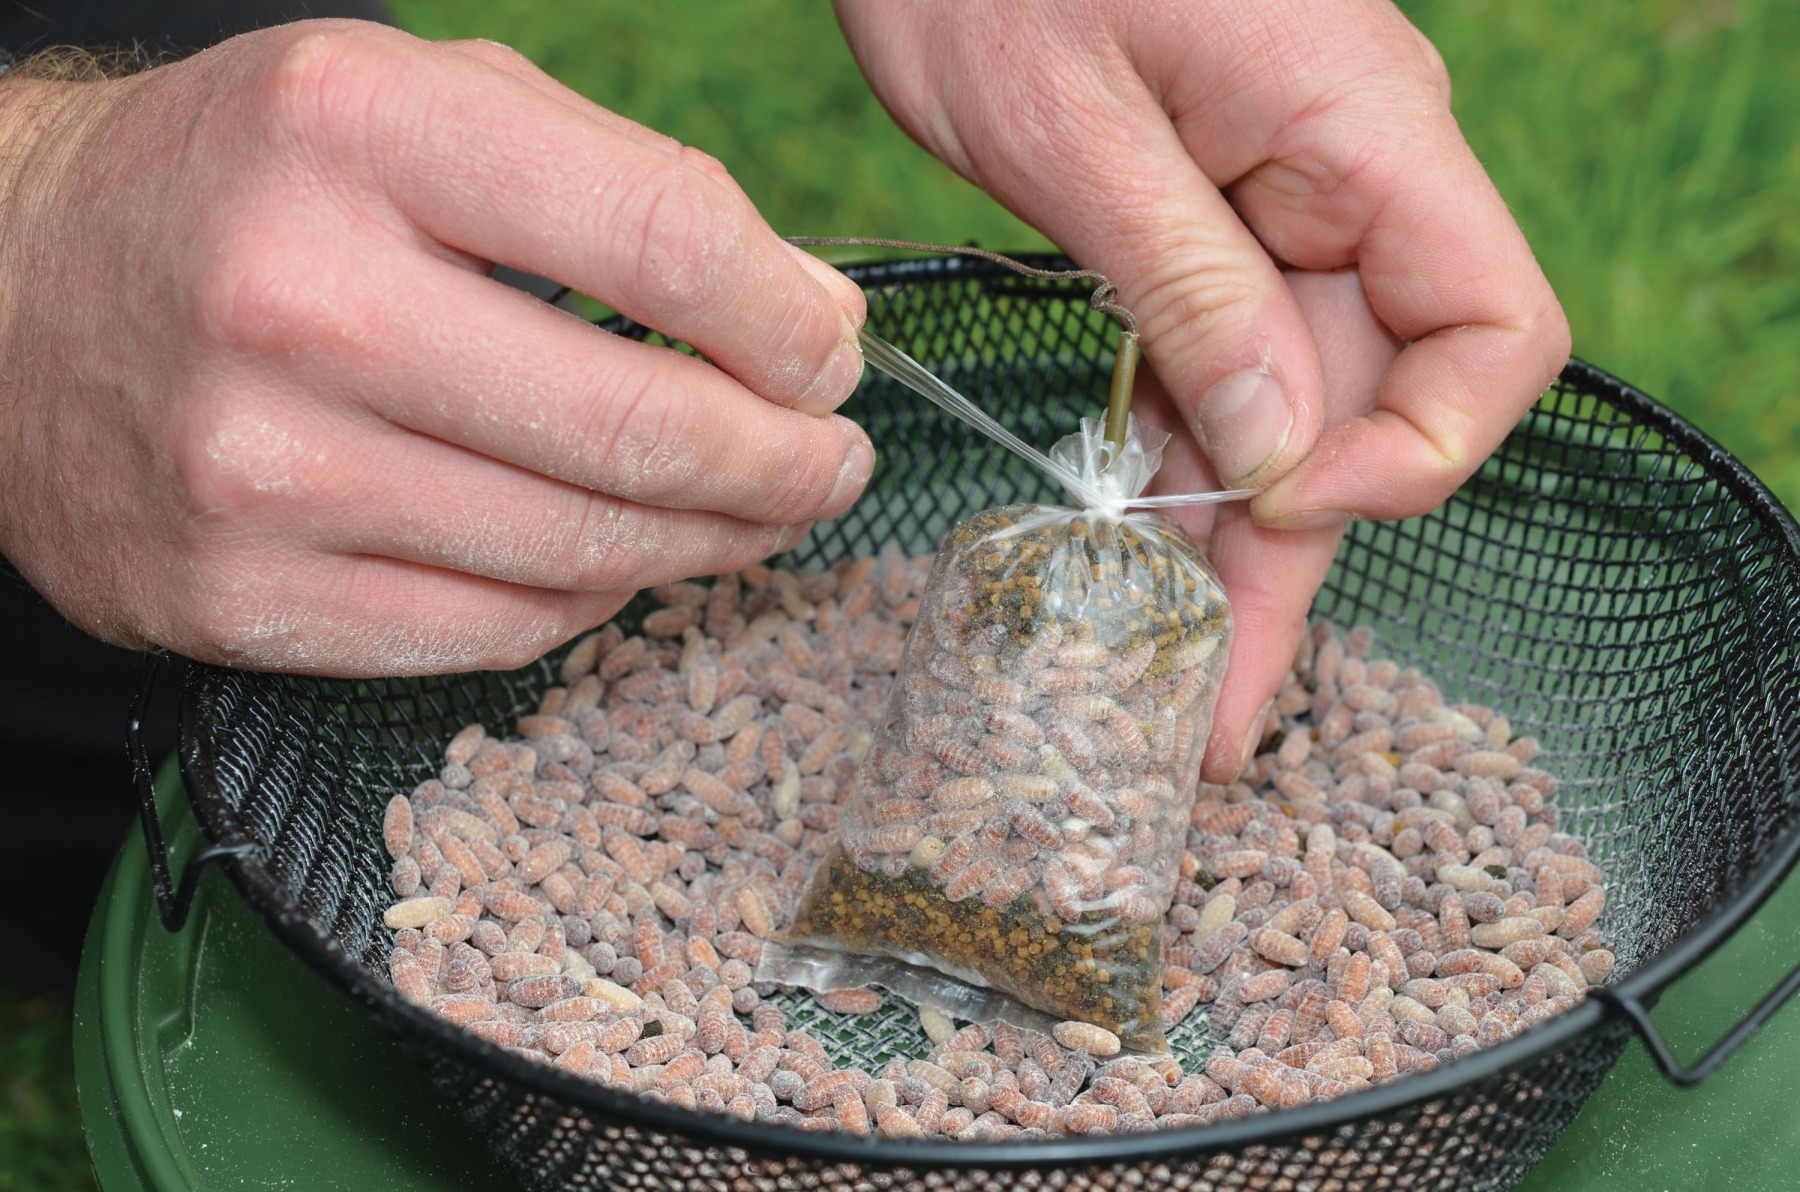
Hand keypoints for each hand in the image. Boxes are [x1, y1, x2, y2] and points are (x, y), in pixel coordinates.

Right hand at [0, 20, 868, 676]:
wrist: (10, 298)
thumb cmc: (247, 189)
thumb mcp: (413, 105)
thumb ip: (616, 186)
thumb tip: (808, 319)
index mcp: (357, 131)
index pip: (663, 239)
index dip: (786, 317)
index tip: (828, 352)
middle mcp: (298, 302)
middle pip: (637, 425)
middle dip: (784, 460)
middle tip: (832, 461)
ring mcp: (259, 471)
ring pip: (583, 552)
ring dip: (714, 540)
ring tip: (761, 513)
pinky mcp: (240, 598)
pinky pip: (498, 632)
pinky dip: (594, 601)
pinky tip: (624, 559)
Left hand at [837, 0, 1569, 778]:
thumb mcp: (1075, 130)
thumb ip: (1191, 288)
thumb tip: (1281, 451)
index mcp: (1360, 130)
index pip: (1489, 329)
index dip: (1411, 449)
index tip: (1278, 501)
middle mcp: (1348, 176)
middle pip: (1377, 402)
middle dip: (1297, 562)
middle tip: (1219, 717)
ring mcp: (1281, 202)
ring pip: (1293, 405)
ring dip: (1237, 545)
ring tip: (1180, 688)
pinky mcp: (1207, 223)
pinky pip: (1223, 364)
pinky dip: (1189, 463)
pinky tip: (1151, 566)